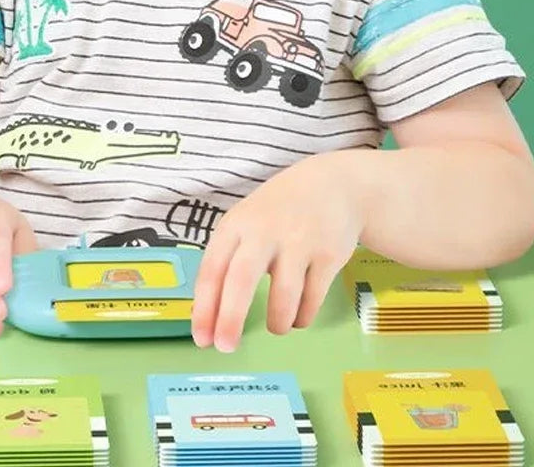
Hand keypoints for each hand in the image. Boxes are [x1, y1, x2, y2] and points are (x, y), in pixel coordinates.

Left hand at [190, 153, 366, 351]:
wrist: (331, 185)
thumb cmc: (277, 212)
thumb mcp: (245, 223)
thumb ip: (227, 261)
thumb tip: (207, 315)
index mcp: (236, 224)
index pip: (212, 269)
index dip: (205, 308)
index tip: (202, 338)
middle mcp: (265, 231)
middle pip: (241, 280)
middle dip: (231, 319)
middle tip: (226, 347)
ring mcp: (299, 241)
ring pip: (283, 297)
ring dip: (277, 322)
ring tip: (276, 326)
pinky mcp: (329, 254)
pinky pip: (312, 299)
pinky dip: (302, 316)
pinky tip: (298, 314)